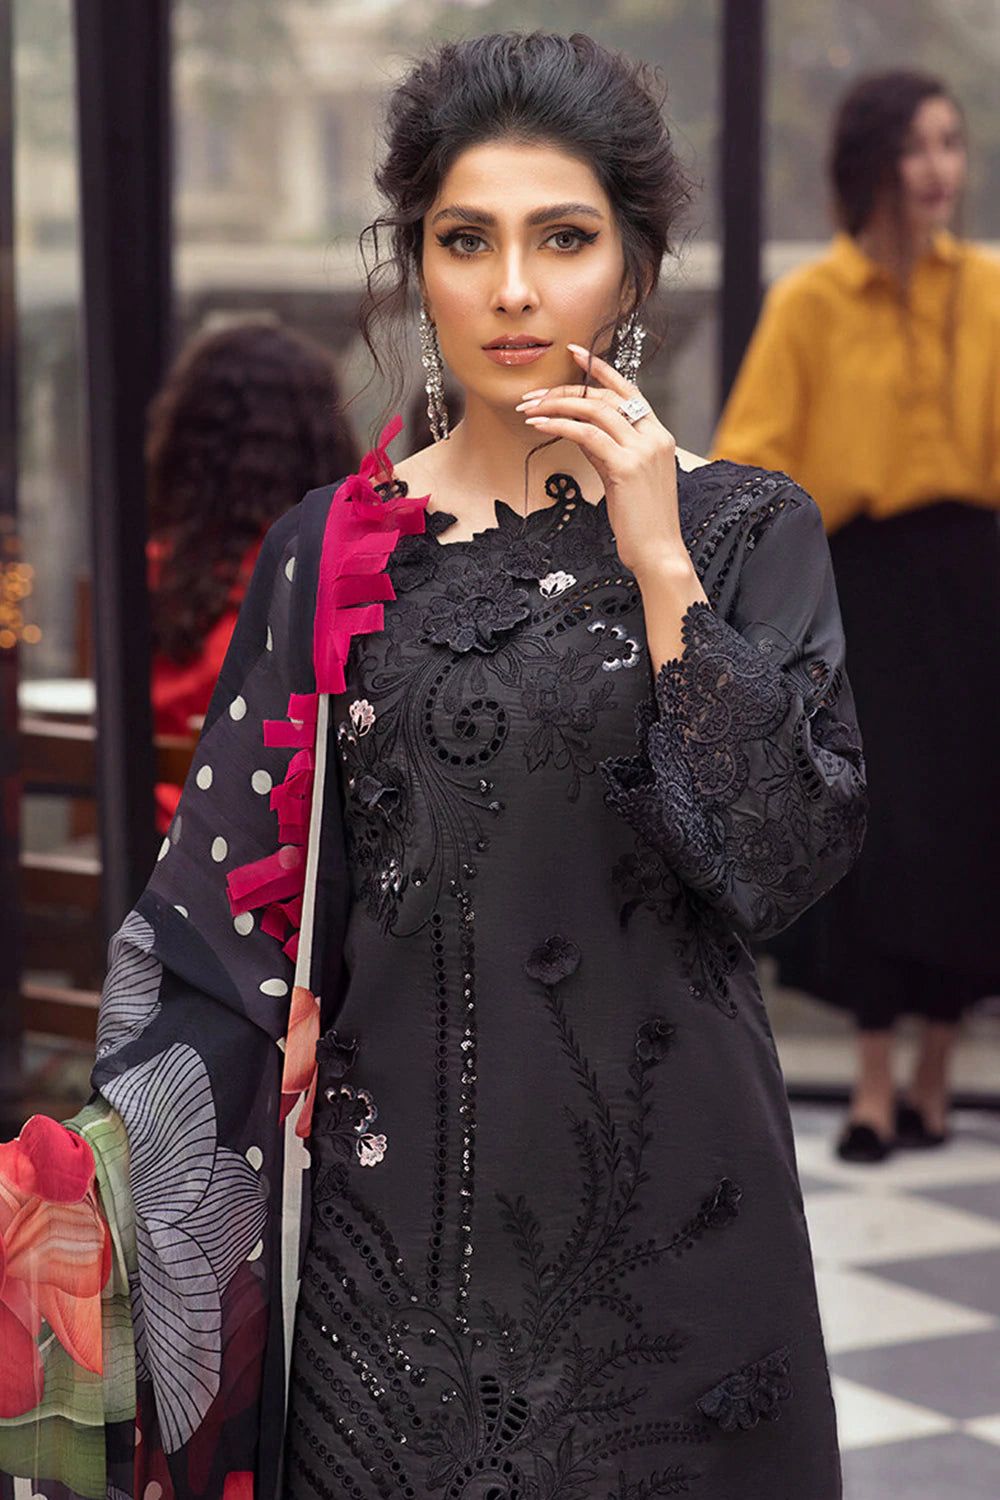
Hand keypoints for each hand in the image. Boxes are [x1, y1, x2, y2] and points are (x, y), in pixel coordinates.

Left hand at [516, 343, 684, 577]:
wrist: (659, 553)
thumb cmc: (640, 521)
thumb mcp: (624, 478)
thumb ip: (606, 450)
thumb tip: (578, 430)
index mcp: (659, 436)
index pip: (628, 392)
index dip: (601, 370)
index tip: (576, 352)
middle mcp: (654, 436)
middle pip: (605, 397)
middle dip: (565, 390)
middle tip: (533, 396)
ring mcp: (642, 450)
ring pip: (594, 410)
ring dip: (556, 405)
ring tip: (528, 409)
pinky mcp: (626, 467)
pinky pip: (586, 434)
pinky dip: (559, 425)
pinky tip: (539, 425)